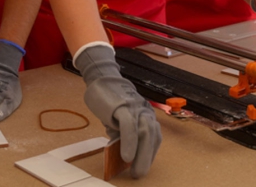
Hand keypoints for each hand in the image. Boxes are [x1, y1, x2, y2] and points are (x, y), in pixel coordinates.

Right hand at [77, 44, 160, 178]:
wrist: (101, 80)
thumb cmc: (111, 103)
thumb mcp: (119, 122)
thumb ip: (123, 136)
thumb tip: (124, 157)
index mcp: (147, 116)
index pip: (154, 138)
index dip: (149, 154)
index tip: (143, 167)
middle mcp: (145, 112)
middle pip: (151, 137)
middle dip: (146, 158)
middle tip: (139, 174)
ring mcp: (135, 108)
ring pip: (144, 133)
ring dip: (141, 154)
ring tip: (134, 170)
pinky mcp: (123, 106)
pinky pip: (129, 127)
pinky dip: (129, 143)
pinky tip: (126, 156)